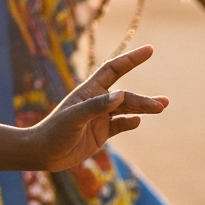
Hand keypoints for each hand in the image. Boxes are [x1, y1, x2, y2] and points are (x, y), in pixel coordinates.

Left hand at [24, 47, 168, 170]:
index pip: (114, 69)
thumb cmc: (54, 131)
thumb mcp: (74, 118)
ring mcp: (99, 118)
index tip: (150, 50)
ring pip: (126, 109)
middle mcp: (97, 101)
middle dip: (143, 99)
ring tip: (161, 107)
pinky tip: (138, 121)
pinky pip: (120, 125)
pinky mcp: (101, 133)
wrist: (42, 154)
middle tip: (162, 104)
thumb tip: (121, 94)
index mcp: (89, 91)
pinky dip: (130, 122)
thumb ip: (97, 106)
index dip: (131, 59)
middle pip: (125, 95)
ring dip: (143, 108)